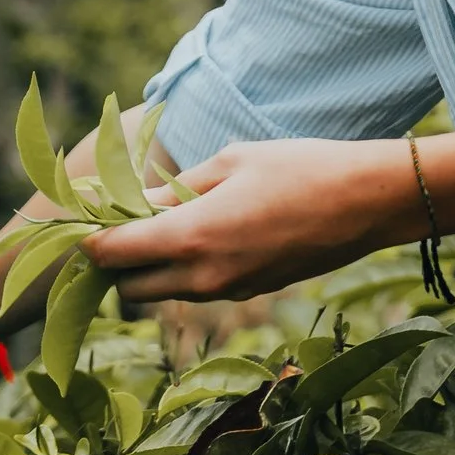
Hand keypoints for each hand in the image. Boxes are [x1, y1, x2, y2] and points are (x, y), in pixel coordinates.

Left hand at [84, 138, 398, 305]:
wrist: (368, 203)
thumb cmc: (301, 167)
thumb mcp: (232, 161)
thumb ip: (176, 187)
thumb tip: (136, 203)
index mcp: (191, 237)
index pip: (112, 253)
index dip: (90, 237)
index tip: (85, 217)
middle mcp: (203, 276)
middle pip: (129, 287)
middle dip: (116, 260)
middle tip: (122, 222)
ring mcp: (229, 291)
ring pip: (164, 293)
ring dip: (151, 267)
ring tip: (163, 223)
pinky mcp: (251, 293)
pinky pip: (199, 289)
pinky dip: (186, 270)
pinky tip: (205, 233)